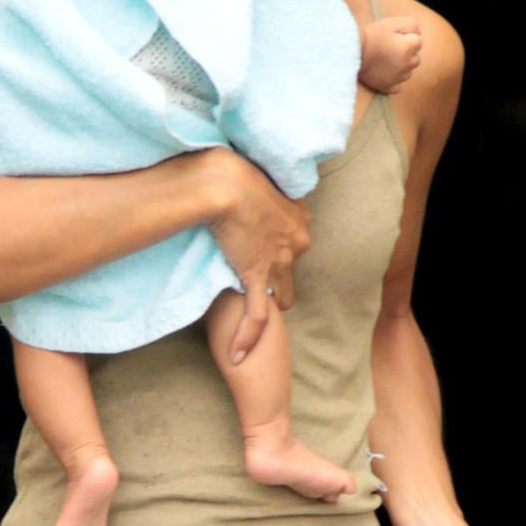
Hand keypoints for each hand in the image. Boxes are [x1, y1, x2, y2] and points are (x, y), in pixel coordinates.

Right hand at [200, 149, 311, 362]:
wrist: (225, 183)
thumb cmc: (236, 171)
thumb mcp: (261, 177)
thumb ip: (265, 190)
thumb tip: (255, 184)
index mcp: (300, 217)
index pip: (297, 240)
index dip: (280, 247)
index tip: (263, 247)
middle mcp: (297, 242)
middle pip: (292, 270)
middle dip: (276, 275)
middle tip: (253, 272)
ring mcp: (279, 262)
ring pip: (282, 295)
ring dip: (269, 301)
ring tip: (253, 311)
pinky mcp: (258, 277)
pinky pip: (256, 315)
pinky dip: (248, 336)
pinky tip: (239, 354)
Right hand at [358, 18, 423, 95]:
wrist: (350, 52)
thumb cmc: (371, 35)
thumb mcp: (391, 23)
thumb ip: (411, 25)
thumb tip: (419, 33)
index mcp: (408, 48)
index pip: (418, 42)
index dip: (407, 37)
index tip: (394, 36)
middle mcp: (406, 66)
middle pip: (415, 59)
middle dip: (407, 53)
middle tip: (390, 47)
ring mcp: (397, 78)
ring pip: (408, 72)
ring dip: (402, 66)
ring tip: (386, 59)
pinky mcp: (386, 87)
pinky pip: (397, 86)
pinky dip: (394, 80)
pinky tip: (385, 73)